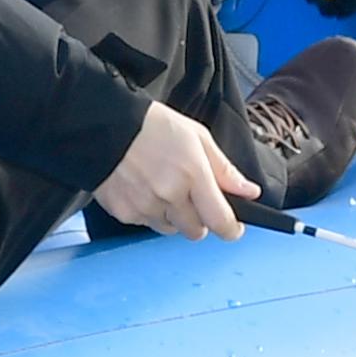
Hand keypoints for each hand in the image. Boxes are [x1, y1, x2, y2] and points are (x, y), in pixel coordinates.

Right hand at [92, 103, 257, 242]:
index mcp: (193, 174)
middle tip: (192, 197)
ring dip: (175, 217)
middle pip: (196, 231)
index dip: (231, 229)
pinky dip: (151, 213)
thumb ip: (225, 170)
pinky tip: (144, 189)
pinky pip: (148, 224)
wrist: (105, 126)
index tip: (234, 227)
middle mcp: (170, 195)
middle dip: (200, 219)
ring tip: (164, 187)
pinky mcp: (125, 213)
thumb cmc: (153, 126)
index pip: (220, 220)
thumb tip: (250, 192)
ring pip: (172, 230)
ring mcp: (146, 206)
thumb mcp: (197, 137)